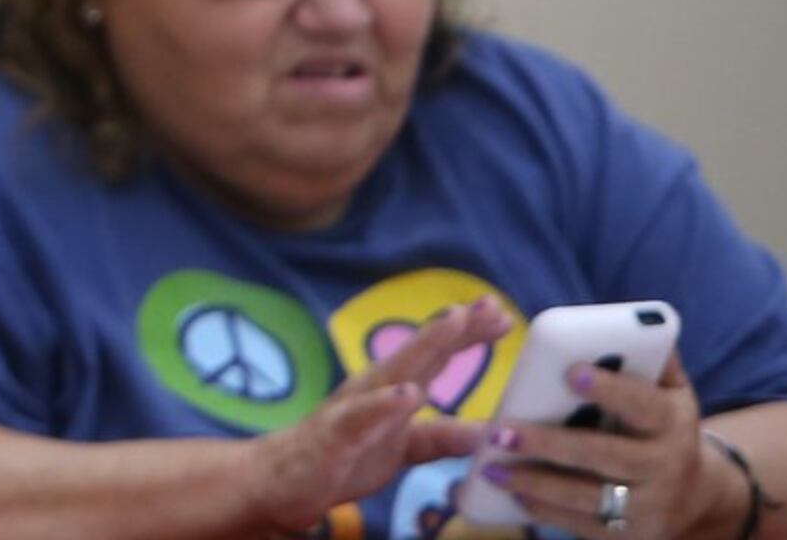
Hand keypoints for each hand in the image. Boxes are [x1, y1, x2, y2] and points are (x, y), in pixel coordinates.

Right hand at [230, 299, 509, 533]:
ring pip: (395, 371)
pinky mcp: (336, 435)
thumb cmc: (344, 456)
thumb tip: (487, 432)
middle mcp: (375, 389)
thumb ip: (441, 437)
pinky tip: (407, 394)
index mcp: (393, 390)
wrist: (282, 480)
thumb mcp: (404, 449)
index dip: (468, 335)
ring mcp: (355, 407)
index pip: (436, 356)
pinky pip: (362, 418)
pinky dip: (385, 404)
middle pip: (421, 353)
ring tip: (454, 324)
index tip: (503, 315)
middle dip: (456, 328)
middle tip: (490, 306)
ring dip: (425, 345)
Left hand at [475, 355, 731, 539]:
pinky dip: (545, 510)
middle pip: (606, 456)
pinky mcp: (629, 537)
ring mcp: (649, 508)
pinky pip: (581, 525)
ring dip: (536, 482)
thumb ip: (651, 356)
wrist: (694, 496)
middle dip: (551, 444)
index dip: (609, 389)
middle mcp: (666, 467)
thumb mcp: (669, 391)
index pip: (643, 404)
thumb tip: (636, 323)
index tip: (569, 371)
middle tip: (501, 431)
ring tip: (491, 466)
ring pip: (588, 497)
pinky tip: (512, 492)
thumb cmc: (660, 426)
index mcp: (673, 422)